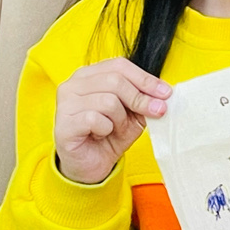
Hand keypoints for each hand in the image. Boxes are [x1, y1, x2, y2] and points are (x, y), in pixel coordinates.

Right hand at [54, 57, 171, 184]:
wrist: (93, 163)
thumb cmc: (110, 134)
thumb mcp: (134, 114)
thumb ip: (144, 99)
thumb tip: (163, 94)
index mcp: (89, 74)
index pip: (120, 65)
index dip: (145, 79)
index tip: (166, 94)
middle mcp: (73, 84)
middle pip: (115, 80)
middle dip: (140, 99)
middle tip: (153, 113)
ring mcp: (65, 103)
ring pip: (108, 101)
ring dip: (120, 119)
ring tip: (115, 129)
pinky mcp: (64, 123)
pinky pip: (95, 119)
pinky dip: (106, 129)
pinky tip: (100, 135)